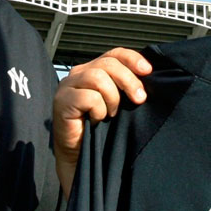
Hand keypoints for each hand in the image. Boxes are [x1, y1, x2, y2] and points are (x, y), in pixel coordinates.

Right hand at [53, 48, 150, 195]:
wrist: (80, 156)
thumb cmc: (101, 129)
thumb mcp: (118, 103)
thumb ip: (126, 86)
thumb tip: (148, 75)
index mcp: (92, 69)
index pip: (113, 54)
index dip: (132, 59)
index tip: (148, 71)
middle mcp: (78, 73)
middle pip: (108, 64)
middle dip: (129, 80)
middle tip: (139, 99)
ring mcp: (67, 86)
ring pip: (98, 77)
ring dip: (112, 98)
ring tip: (110, 114)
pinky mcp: (61, 101)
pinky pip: (89, 97)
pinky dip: (98, 110)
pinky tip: (95, 121)